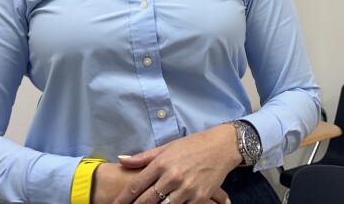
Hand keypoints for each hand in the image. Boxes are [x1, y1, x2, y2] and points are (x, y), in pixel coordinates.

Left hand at [112, 124, 240, 203]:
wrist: (222, 147)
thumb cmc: (193, 145)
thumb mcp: (167, 147)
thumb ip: (144, 157)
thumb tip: (121, 160)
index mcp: (162, 163)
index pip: (136, 185)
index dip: (123, 198)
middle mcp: (172, 177)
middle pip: (146, 201)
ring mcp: (186, 189)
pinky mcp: (200, 198)